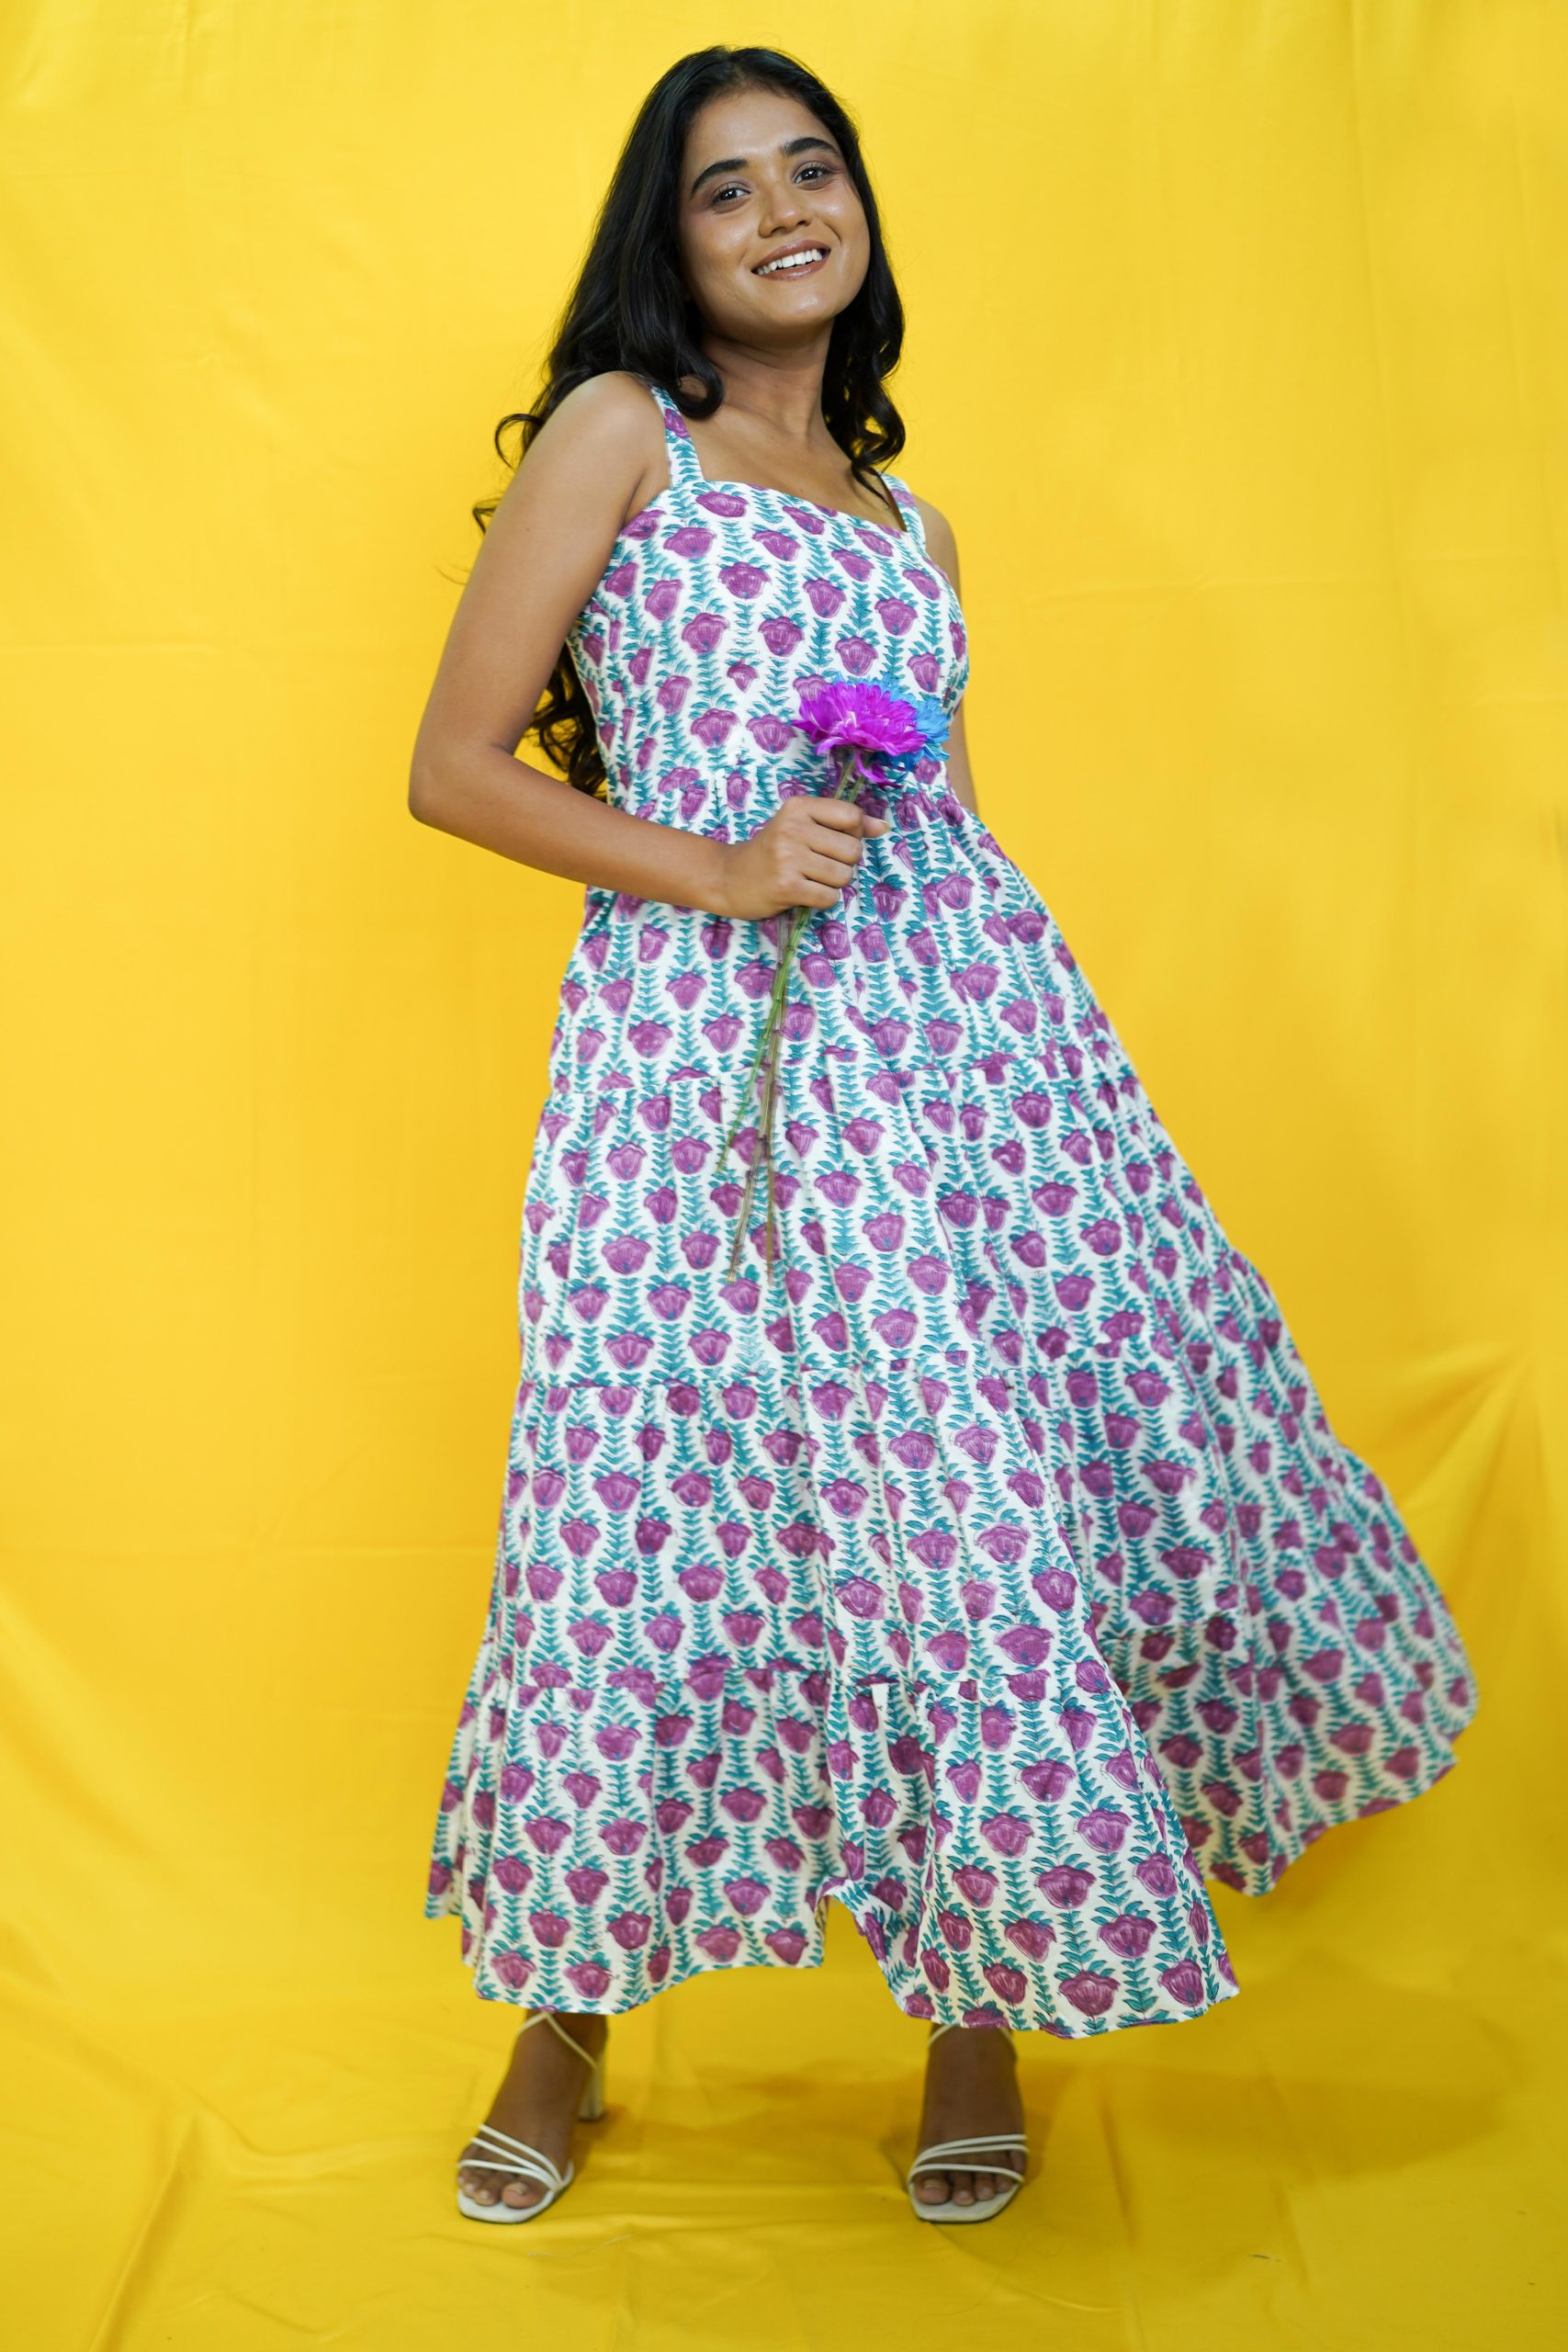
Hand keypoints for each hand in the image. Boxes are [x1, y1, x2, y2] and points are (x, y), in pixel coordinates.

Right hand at [700, 794, 890, 920]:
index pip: (852, 817)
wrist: (728, 878)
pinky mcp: (787, 886)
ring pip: (844, 875)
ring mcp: (788, 857)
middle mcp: (793, 828)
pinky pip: (829, 897)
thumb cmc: (772, 851)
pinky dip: (823, 899)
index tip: (833, 842)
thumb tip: (882, 827)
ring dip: (833, 883)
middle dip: (843, 863)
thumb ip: (843, 824)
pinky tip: (804, 893)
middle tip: (818, 865)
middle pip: (853, 850)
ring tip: (810, 879)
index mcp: (799, 807)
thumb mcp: (802, 827)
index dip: (853, 834)